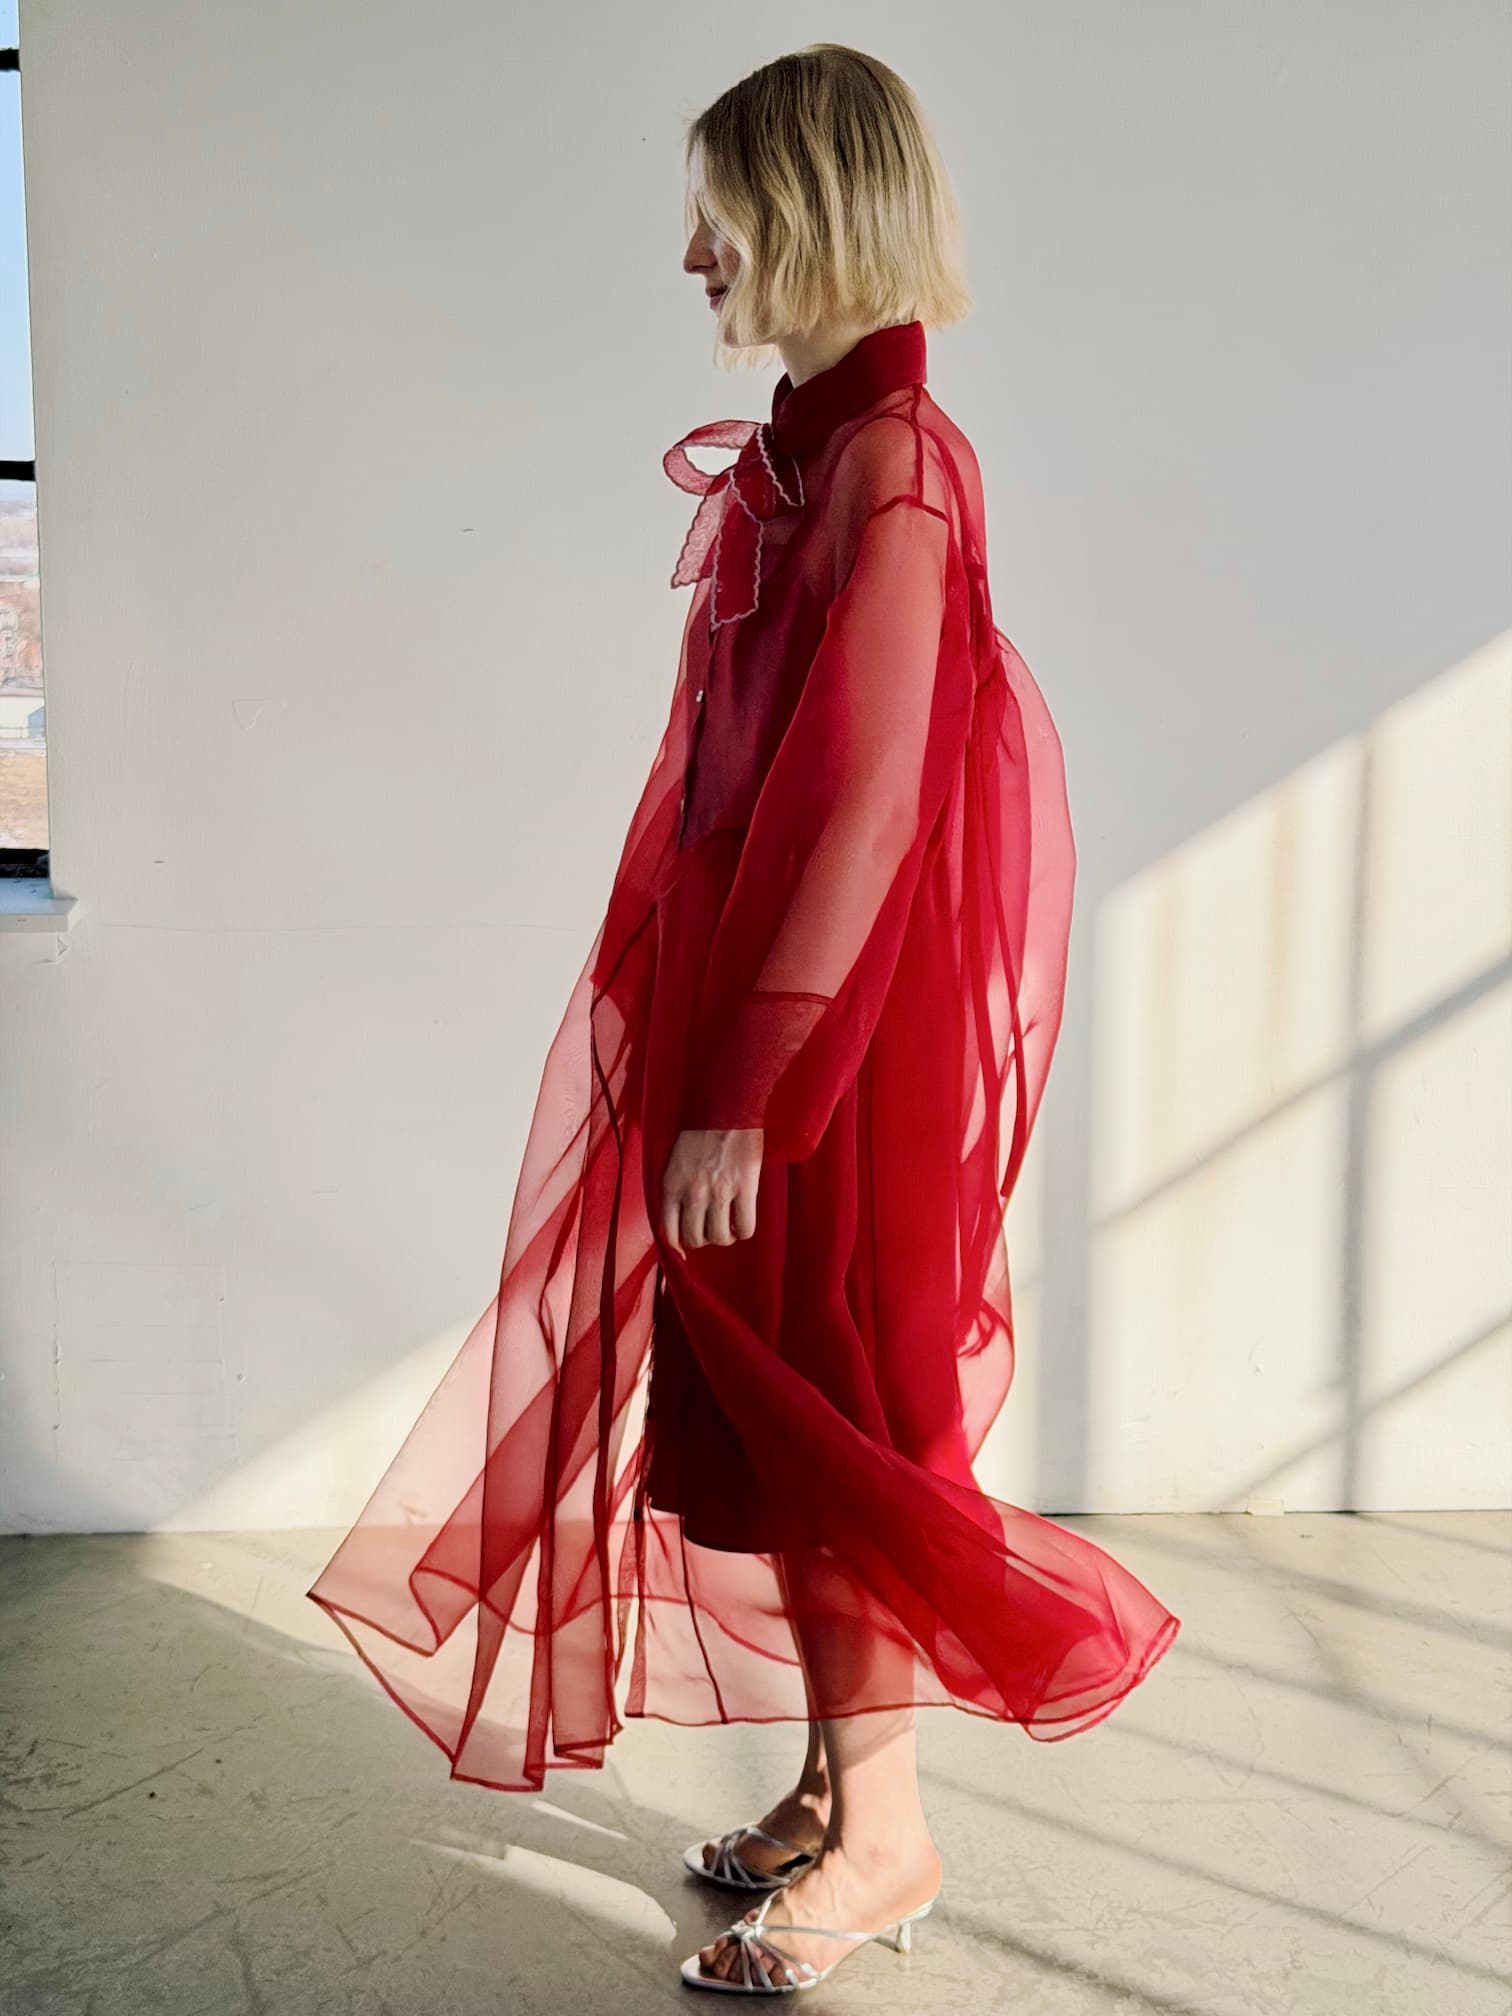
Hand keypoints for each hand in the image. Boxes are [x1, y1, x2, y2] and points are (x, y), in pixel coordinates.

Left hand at [660, 1127, 763, 1256]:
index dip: (677, 1246)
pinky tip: (742, 1221)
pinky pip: (745, 1227)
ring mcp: (720, 1191)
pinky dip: (743, 1231)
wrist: (728, 1106)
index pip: (668, 1231)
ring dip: (724, 1237)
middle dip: (703, 1239)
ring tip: (727, 1225)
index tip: (684, 1249)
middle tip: (710, 1228)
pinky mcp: (745, 1187)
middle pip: (695, 1238)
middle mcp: (693, 1192)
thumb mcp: (675, 1160)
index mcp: (672, 1184)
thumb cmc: (701, 1131)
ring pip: (719, 1237)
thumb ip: (674, 1188)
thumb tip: (679, 1218)